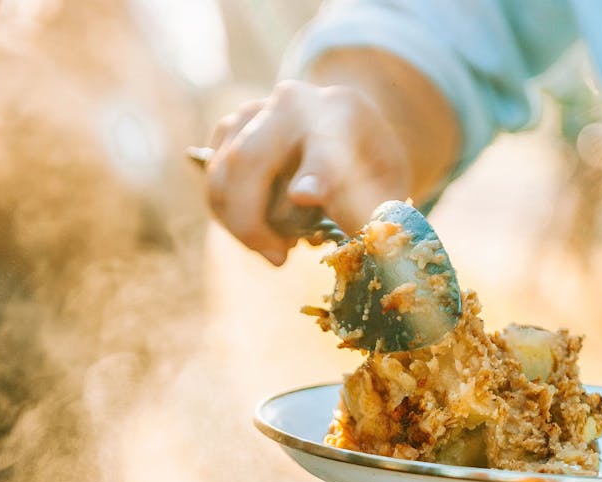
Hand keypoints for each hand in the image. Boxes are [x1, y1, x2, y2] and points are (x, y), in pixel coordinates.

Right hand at [205, 80, 410, 264]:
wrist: (346, 131)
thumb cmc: (368, 169)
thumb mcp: (386, 190)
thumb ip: (368, 213)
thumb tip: (356, 242)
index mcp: (343, 113)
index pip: (323, 147)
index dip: (314, 174)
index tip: (305, 197)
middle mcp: (292, 103)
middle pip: (248, 160)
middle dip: (253, 221)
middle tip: (279, 259)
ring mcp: (254, 112)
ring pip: (224, 176)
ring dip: (243, 225)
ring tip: (280, 245)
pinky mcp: (229, 130)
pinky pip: (215, 184)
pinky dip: (231, 217)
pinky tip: (262, 229)